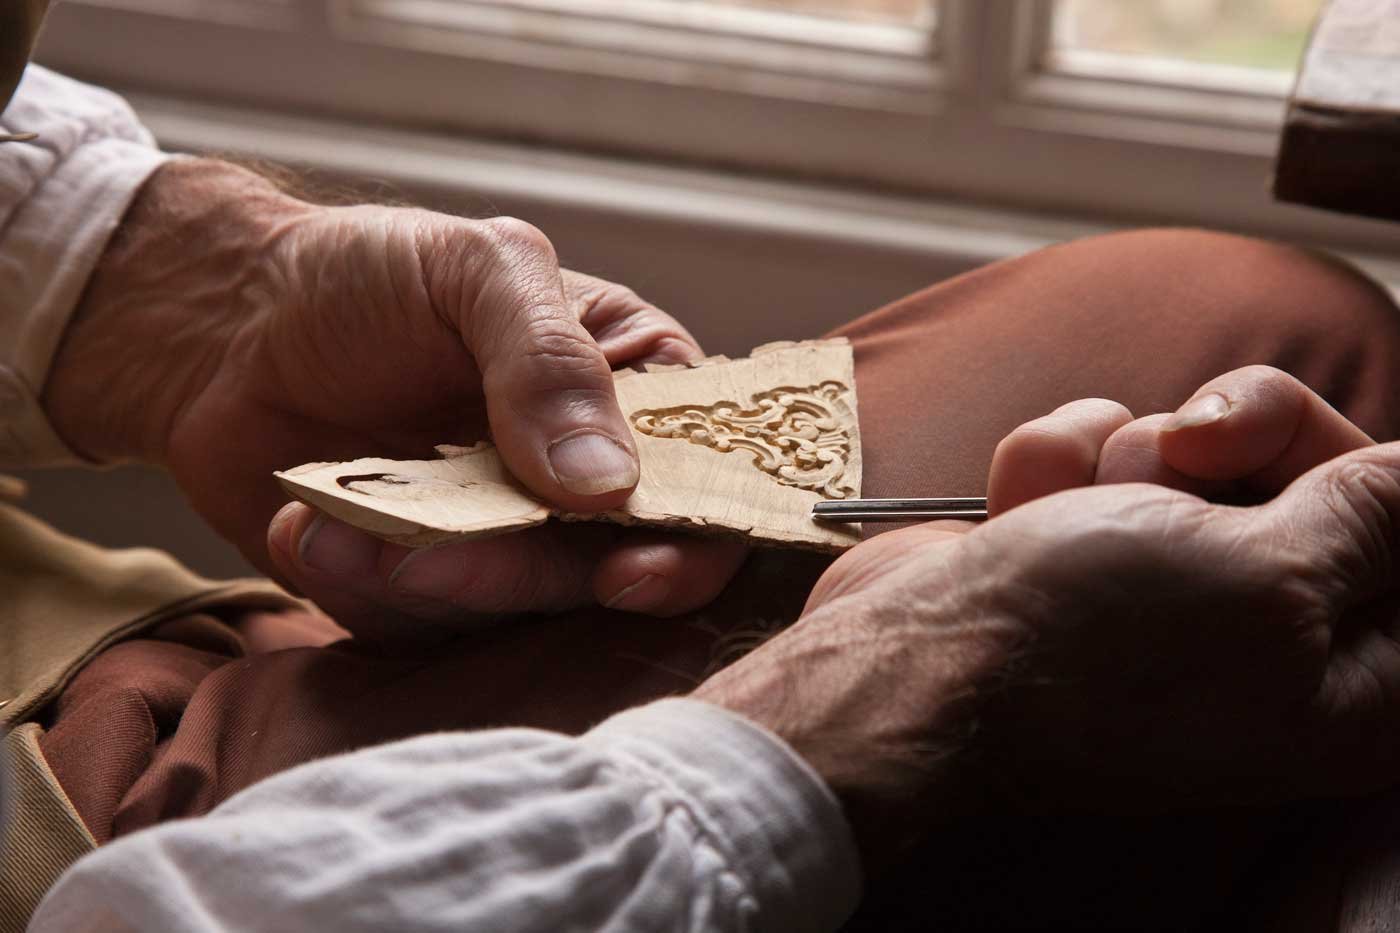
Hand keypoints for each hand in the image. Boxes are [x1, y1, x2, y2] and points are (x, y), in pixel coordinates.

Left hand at [43, 160, 744, 633]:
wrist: (225, 329)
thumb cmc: (364, 273)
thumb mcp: (473, 269)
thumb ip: (549, 359)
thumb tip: (611, 486)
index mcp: (629, 385)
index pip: (709, 475)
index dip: (693, 537)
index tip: (630, 571)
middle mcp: (585, 474)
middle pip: (615, 565)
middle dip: (527, 572)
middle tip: (433, 555)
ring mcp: (510, 536)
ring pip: (520, 611)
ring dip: (432, 583)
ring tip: (336, 521)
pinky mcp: (433, 586)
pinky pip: (429, 628)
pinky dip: (366, 590)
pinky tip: (308, 525)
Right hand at [694, 366, 1399, 871]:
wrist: (913, 665)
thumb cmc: (1090, 648)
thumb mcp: (1270, 576)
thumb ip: (1380, 509)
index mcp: (1359, 677)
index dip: (1358, 462)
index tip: (1260, 448)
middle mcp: (1269, 626)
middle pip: (1314, 460)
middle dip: (1240, 430)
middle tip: (1183, 453)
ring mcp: (1166, 579)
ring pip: (1194, 438)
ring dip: (1127, 454)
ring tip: (1077, 519)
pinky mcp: (1082, 540)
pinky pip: (1104, 445)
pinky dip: (1058, 464)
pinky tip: (1021, 515)